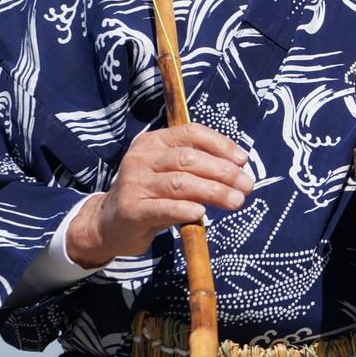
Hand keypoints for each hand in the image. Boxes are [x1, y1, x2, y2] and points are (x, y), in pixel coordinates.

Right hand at [66, 124, 252, 268]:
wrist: (108, 223)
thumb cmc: (149, 194)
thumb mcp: (169, 173)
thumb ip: (196, 167)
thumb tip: (238, 168)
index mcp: (153, 141)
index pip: (190, 133)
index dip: (220, 144)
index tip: (242, 159)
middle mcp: (141, 157)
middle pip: (188, 159)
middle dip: (223, 171)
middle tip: (247, 185)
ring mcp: (134, 183)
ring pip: (180, 183)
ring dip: (213, 191)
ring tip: (236, 201)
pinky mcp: (132, 209)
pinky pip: (163, 207)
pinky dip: (185, 209)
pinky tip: (202, 213)